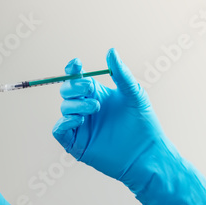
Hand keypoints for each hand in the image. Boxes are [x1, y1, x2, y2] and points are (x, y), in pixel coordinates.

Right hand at [53, 48, 205, 204]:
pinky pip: (59, 129)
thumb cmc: (143, 123)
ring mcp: (80, 126)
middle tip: (90, 88)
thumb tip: (110, 51)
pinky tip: (79, 119)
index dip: (72, 69)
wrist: (146, 153)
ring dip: (76, 103)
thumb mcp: (134, 94)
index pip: (76, 77)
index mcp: (96, 94)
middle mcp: (85, 108)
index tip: (76, 64)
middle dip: (74, 86)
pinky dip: (64, 121)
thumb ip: (121, 73)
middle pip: (66, 90)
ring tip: (95, 107)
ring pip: (64, 107)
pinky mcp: (76, 143)